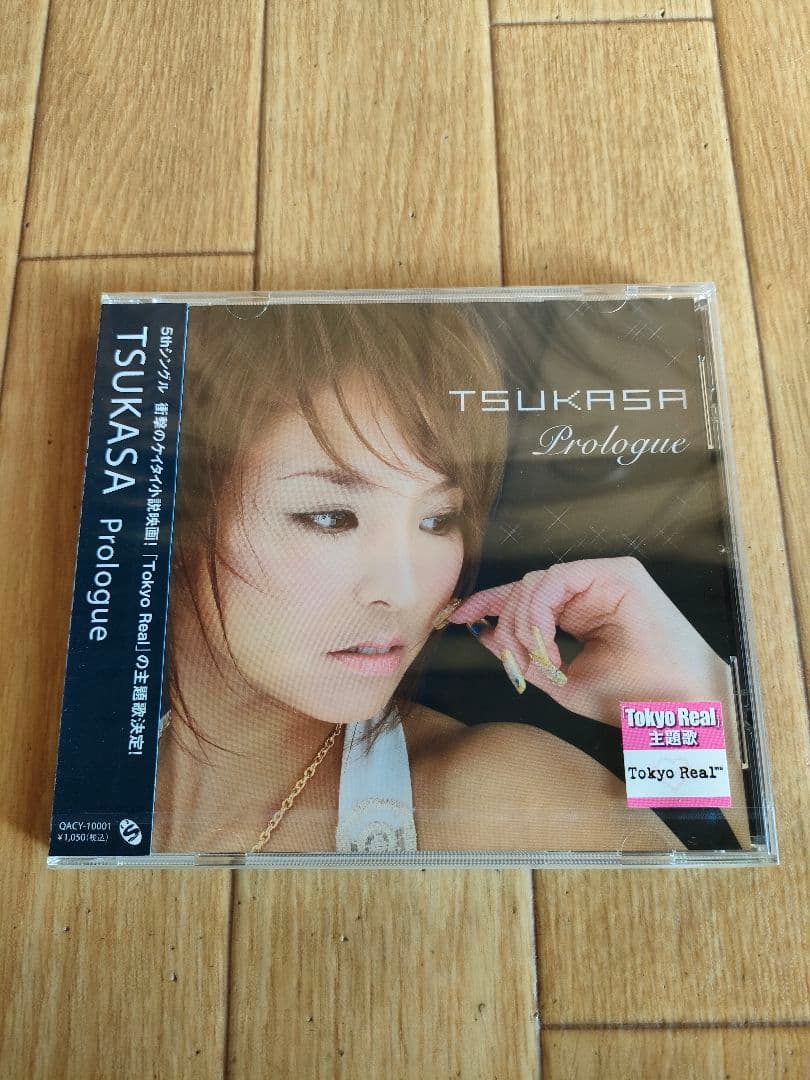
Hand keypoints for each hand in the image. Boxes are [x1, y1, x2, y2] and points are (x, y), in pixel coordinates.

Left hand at [448, 557, 731, 726]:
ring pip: (535, 583)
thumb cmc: (633, 699)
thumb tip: (486, 634)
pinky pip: (556, 581)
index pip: (525, 598)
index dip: (489, 603)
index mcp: (580, 610)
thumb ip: (525, 657)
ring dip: (523, 625)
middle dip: (505, 623)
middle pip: (524, 589)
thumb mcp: (562, 681)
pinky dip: (541, 613)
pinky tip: (545, 644)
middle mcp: (591, 589)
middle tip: (511, 661)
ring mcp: (603, 577)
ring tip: (537, 662)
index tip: (458, 617)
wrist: (680, 708)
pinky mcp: (616, 572)